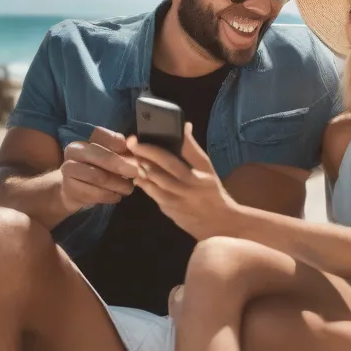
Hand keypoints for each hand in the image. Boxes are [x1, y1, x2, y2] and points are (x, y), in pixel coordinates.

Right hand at [59, 126, 139, 212]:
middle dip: (121, 164)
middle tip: (136, 172)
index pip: (100, 134)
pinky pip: (95, 193)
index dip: (117, 142)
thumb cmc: (97, 170)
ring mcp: (68, 169)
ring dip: (118, 184)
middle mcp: (73, 151)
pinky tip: (117, 196)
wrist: (74, 189)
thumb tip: (134, 142)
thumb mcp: (109, 158)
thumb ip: (121, 151)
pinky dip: (110, 196)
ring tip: (128, 189)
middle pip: (101, 155)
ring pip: (99, 177)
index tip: (132, 151)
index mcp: (85, 140)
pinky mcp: (70, 188)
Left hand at [129, 124, 238, 239]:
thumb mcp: (207, 170)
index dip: (170, 138)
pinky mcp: (169, 210)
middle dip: (147, 151)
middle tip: (132, 142)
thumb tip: (184, 125)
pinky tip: (138, 176)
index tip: (151, 131)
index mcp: (203, 171)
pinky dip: (143, 183)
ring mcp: (179, 199)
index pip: (186, 150)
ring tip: (131, 157)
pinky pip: (152, 194)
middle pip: (166, 164)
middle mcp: (191, 184)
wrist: (219, 225)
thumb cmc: (212, 193)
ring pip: (155, 180)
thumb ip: (193, 150)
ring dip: (141, 167)